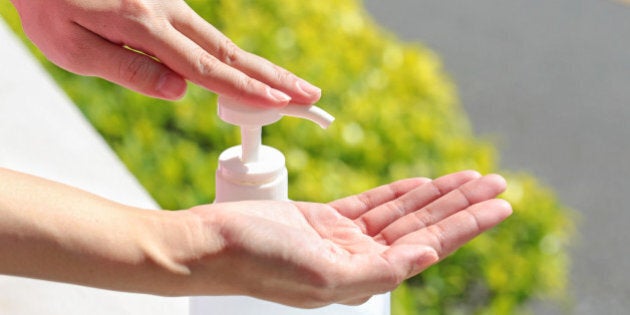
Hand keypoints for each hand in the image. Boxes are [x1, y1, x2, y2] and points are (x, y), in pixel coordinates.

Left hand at [9, 0, 320, 104]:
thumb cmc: (46, 2)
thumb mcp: (70, 46)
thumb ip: (127, 70)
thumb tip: (180, 90)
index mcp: (145, 28)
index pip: (207, 68)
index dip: (247, 89)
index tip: (282, 104)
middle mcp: (167, 14)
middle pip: (231, 53)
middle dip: (275, 78)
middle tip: (311, 95)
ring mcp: (170, 5)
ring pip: (222, 44)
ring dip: (260, 69)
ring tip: (290, 89)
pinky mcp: (166, 3)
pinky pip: (204, 37)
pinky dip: (232, 59)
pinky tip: (248, 74)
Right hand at [184, 171, 510, 306]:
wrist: (214, 245)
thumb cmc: (259, 261)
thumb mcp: (323, 276)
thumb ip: (379, 270)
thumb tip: (425, 254)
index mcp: (363, 277)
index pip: (428, 247)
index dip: (466, 225)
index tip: (498, 206)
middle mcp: (360, 259)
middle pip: (422, 226)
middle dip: (460, 204)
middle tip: (496, 182)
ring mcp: (343, 238)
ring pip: (401, 212)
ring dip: (435, 194)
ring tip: (469, 177)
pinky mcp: (325, 219)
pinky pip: (372, 203)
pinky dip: (397, 192)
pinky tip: (420, 184)